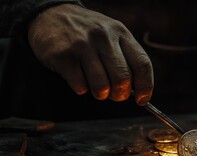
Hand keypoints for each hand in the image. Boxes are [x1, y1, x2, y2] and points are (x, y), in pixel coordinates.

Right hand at [28, 4, 152, 104]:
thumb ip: (126, 58)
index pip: (142, 64)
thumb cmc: (86, 32)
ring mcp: (83, 45)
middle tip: (114, 94)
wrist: (50, 14)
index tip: (142, 99)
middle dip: (119, 94)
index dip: (145, 86)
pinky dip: (81, 88)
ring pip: (102, 87)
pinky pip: (80, 86)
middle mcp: (104, 37)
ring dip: (100, 94)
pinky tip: (78, 76)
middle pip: (123, 79)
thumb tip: (139, 91)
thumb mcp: (111, 35)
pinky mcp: (63, 56)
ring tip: (95, 85)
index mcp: (121, 33)